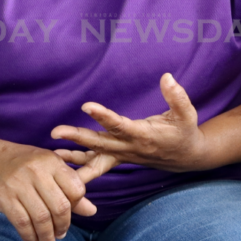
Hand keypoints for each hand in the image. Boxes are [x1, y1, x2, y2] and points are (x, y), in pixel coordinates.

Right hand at [0, 140, 101, 240]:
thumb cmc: (21, 163)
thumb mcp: (47, 167)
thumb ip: (68, 187)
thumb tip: (92, 211)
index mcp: (52, 161)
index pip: (76, 188)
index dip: (77, 205)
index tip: (72, 214)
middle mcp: (38, 172)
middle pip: (60, 206)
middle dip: (63, 225)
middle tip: (61, 235)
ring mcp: (19, 185)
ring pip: (41, 217)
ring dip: (47, 235)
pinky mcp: (3, 198)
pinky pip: (21, 222)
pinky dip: (29, 236)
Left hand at [51, 73, 204, 174]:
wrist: (185, 156)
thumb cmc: (185, 131)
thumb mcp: (187, 113)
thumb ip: (177, 96)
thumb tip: (167, 77)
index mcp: (144, 135)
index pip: (120, 126)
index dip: (103, 116)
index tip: (86, 106)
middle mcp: (130, 148)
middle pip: (100, 144)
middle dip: (77, 138)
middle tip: (56, 131)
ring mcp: (123, 155)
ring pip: (95, 158)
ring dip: (74, 156)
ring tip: (53, 151)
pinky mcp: (119, 157)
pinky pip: (97, 163)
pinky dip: (80, 163)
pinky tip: (61, 158)